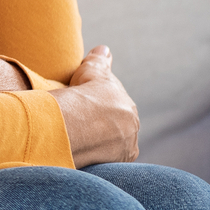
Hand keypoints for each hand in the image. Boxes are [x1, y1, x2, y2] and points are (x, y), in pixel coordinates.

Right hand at [48, 45, 139, 166]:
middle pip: (117, 123)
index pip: (114, 104)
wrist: (76, 123)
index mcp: (127, 104)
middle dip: (102, 123)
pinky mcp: (121, 160)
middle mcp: (133, 124)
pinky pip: (111, 157)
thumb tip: (104, 49)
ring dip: (102, 140)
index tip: (82, 106)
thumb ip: (99, 60)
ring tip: (81, 137)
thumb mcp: (90, 71)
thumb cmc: (82, 95)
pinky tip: (87, 151)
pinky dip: (101, 154)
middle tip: (80, 122)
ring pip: (114, 141)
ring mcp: (128, 143)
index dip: (97, 104)